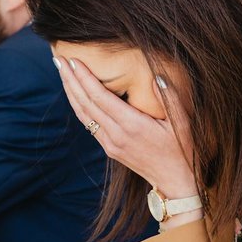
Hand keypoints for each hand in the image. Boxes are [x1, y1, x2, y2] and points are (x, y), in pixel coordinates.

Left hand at [52, 55, 197, 199]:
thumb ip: (170, 98)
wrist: (175, 181)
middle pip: (86, 103)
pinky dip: (78, 106)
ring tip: (62, 72)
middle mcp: (116, 135)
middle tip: (59, 60)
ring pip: (83, 114)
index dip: (85, 78)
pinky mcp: (109, 148)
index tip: (74, 61)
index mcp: (132, 125)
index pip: (100, 97)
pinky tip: (74, 94)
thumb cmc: (182, 149)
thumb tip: (157, 75)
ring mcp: (110, 143)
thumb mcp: (182, 123)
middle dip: (70, 80)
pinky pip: (88, 124)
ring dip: (70, 92)